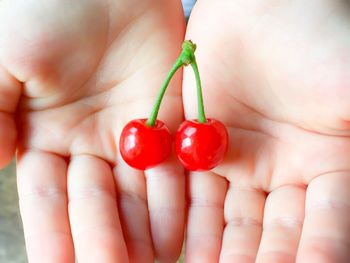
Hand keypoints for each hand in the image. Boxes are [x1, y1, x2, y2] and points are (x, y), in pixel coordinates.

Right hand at [0, 0, 184, 261]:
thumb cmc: (40, 6)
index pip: (50, 201)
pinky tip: (180, 231)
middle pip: (98, 206)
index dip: (55, 238)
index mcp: (44, 134)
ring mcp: (132, 132)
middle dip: (104, 243)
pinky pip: (174, 164)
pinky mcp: (169, 116)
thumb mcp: (0, 59)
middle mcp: (89, 141)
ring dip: (143, 232)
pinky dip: (177, 198)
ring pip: (138, 195)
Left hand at [183, 0, 349, 261]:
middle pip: (266, 232)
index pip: (321, 229)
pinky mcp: (201, 140)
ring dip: (211, 249)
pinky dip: (181, 210)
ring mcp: (238, 158)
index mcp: (326, 169)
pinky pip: (189, 181)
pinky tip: (169, 239)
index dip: (311, 257)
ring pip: (224, 216)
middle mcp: (281, 171)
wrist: (269, 2)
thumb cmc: (325, 36)